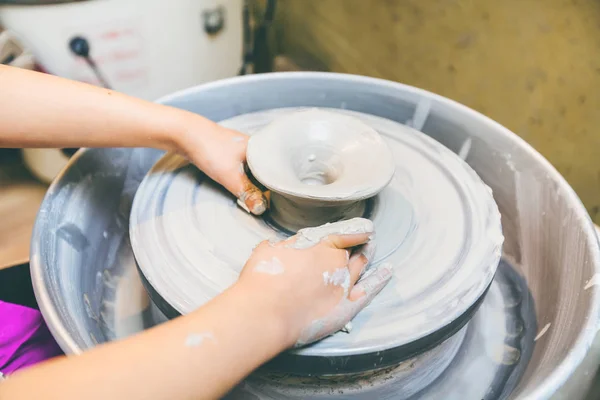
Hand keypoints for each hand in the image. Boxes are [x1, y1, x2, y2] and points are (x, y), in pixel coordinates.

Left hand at [176, 122, 267, 214]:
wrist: (184, 133)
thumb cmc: (209, 150)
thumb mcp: (230, 176)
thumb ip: (247, 193)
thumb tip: (261, 209)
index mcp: (260, 148)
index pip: (277, 169)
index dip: (276, 185)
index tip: (275, 200)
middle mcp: (254, 145)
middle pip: (265, 170)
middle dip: (263, 185)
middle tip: (260, 199)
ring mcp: (241, 147)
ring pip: (253, 168)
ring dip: (250, 181)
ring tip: (249, 192)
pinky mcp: (229, 150)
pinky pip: (242, 166)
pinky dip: (241, 176)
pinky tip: (236, 182)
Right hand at [237, 218, 393, 347]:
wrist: (265, 313)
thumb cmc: (262, 280)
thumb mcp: (269, 251)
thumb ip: (283, 247)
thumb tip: (284, 246)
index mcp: (321, 246)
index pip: (343, 234)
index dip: (354, 230)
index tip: (363, 227)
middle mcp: (338, 263)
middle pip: (352, 251)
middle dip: (358, 244)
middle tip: (366, 238)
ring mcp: (345, 285)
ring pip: (361, 266)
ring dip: (367, 256)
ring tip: (372, 248)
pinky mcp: (346, 308)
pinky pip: (369, 291)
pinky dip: (380, 279)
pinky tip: (387, 271)